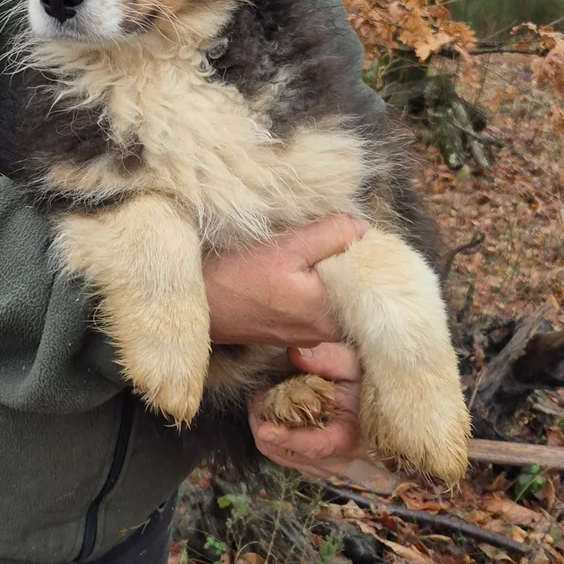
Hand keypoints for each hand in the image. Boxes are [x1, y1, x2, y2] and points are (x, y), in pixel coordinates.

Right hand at [203, 214, 367, 346]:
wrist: (196, 306)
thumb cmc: (236, 277)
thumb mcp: (286, 247)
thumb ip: (330, 234)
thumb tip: (363, 228)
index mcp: (330, 313)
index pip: (367, 275)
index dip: (358, 248)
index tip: (339, 230)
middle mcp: (325, 333)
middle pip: (351, 287)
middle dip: (343, 260)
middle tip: (323, 236)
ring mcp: (307, 336)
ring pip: (332, 294)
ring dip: (325, 272)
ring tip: (305, 252)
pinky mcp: (290, 332)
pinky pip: (315, 304)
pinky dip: (311, 285)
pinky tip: (292, 271)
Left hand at [248, 344, 365, 478]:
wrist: (369, 394)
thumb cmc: (360, 377)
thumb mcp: (350, 362)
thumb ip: (327, 357)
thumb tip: (296, 354)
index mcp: (350, 438)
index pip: (316, 446)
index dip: (288, 439)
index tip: (264, 429)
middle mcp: (336, 460)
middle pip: (288, 454)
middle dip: (266, 426)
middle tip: (257, 395)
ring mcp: (322, 466)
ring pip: (278, 456)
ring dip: (264, 429)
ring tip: (262, 400)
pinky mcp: (310, 465)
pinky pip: (279, 456)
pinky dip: (269, 436)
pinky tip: (270, 413)